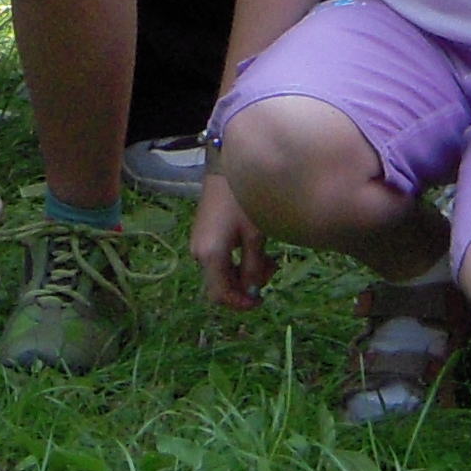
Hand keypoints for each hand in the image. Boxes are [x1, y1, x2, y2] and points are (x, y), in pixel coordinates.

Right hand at [190, 172, 271, 309]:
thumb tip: (253, 291)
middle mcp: (199, 253)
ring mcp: (199, 243)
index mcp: (210, 255)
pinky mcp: (204, 234)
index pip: (220, 295)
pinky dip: (237, 261)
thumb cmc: (242, 201)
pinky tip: (255, 247)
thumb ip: (254, 268)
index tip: (261, 300)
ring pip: (222, 272)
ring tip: (268, 258)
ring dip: (244, 272)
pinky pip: (219, 258)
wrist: (225, 168)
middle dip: (246, 285)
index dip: (240, 303)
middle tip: (271, 270)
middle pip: (220, 284)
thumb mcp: (254, 236)